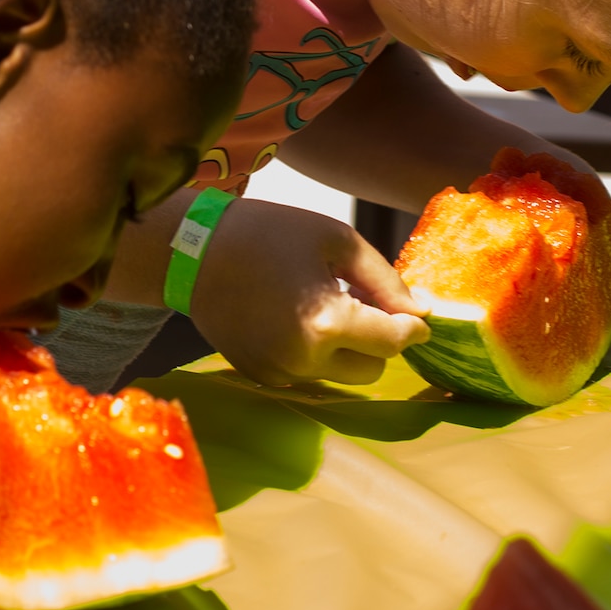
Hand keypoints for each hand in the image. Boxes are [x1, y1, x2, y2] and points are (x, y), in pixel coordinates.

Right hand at [189, 199, 428, 386]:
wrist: (192, 252)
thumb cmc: (267, 234)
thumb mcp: (336, 240)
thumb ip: (384, 280)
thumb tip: (418, 311)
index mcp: (328, 323)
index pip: (393, 341)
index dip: (412, 328)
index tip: (417, 316)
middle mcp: (305, 359)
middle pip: (371, 368)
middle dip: (377, 340)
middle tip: (361, 302)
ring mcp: (279, 372)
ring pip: (340, 375)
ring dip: (345, 349)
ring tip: (326, 307)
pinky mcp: (260, 375)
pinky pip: (306, 373)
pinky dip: (313, 352)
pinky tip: (296, 317)